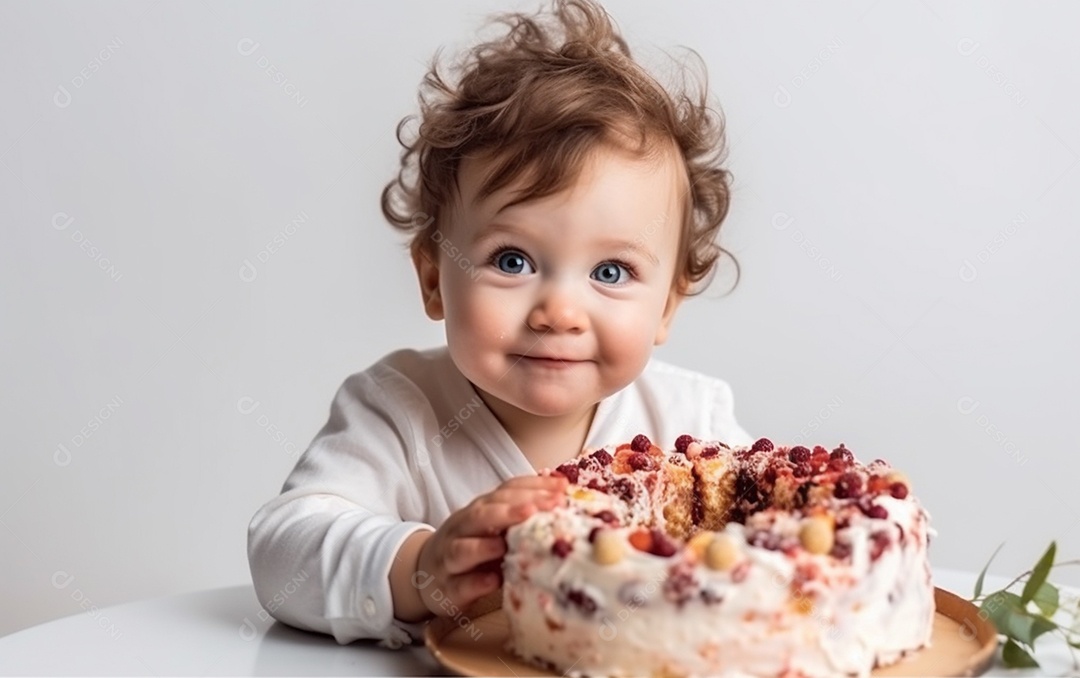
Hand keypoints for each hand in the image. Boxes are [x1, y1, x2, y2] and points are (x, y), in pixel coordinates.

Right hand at [413, 474, 567, 617]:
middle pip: (483, 515)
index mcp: (481, 510)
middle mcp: (463, 529)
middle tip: (536, 510)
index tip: (561, 490)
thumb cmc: (472, 546)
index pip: (505, 492)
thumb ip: (522, 513)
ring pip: (463, 548)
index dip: (532, 488)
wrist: (426, 573)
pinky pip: (459, 584)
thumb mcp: (494, 526)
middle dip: (509, 511)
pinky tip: (492, 581)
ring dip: (484, 546)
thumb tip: (564, 494)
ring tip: (504, 546)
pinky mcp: (447, 587)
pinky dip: (474, 583)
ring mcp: (450, 557)